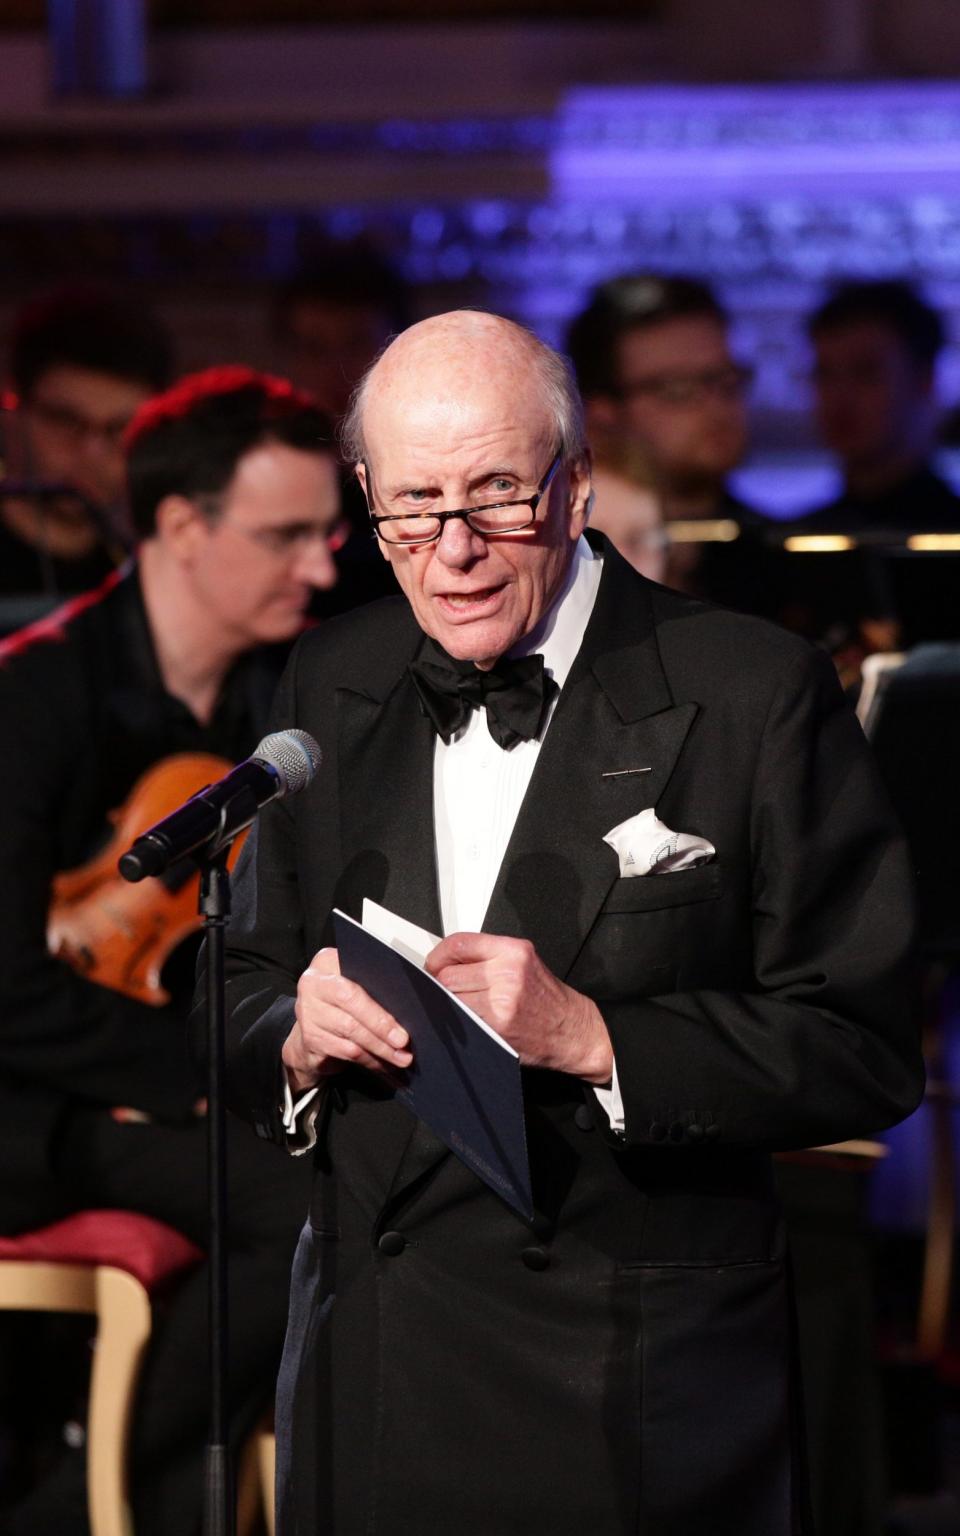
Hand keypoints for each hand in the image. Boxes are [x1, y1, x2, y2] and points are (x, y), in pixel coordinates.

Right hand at [282, 947, 412, 1093]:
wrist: (311, 1032)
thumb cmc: (341, 1005)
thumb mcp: (355, 986)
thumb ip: (374, 988)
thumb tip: (409, 1006)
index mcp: (328, 961)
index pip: (357, 975)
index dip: (380, 998)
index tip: (407, 1014)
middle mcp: (313, 984)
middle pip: (352, 1003)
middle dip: (381, 1025)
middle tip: (403, 1041)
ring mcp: (308, 1012)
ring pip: (350, 1031)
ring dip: (379, 1048)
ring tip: (400, 1057)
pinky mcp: (310, 1038)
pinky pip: (345, 1051)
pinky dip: (369, 1060)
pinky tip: (383, 1064)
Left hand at [425, 932, 612, 1083]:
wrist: (573, 1030)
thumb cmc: (546, 999)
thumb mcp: (523, 964)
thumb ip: (487, 958)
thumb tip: (444, 963)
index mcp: (513, 951)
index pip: (458, 944)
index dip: (438, 957)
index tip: (434, 967)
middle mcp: (509, 972)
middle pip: (447, 975)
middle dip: (442, 986)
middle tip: (448, 994)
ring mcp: (502, 1001)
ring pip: (450, 1000)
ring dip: (449, 1006)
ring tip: (462, 1010)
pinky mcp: (498, 1026)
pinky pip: (462, 1021)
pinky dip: (459, 1023)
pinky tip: (468, 1024)